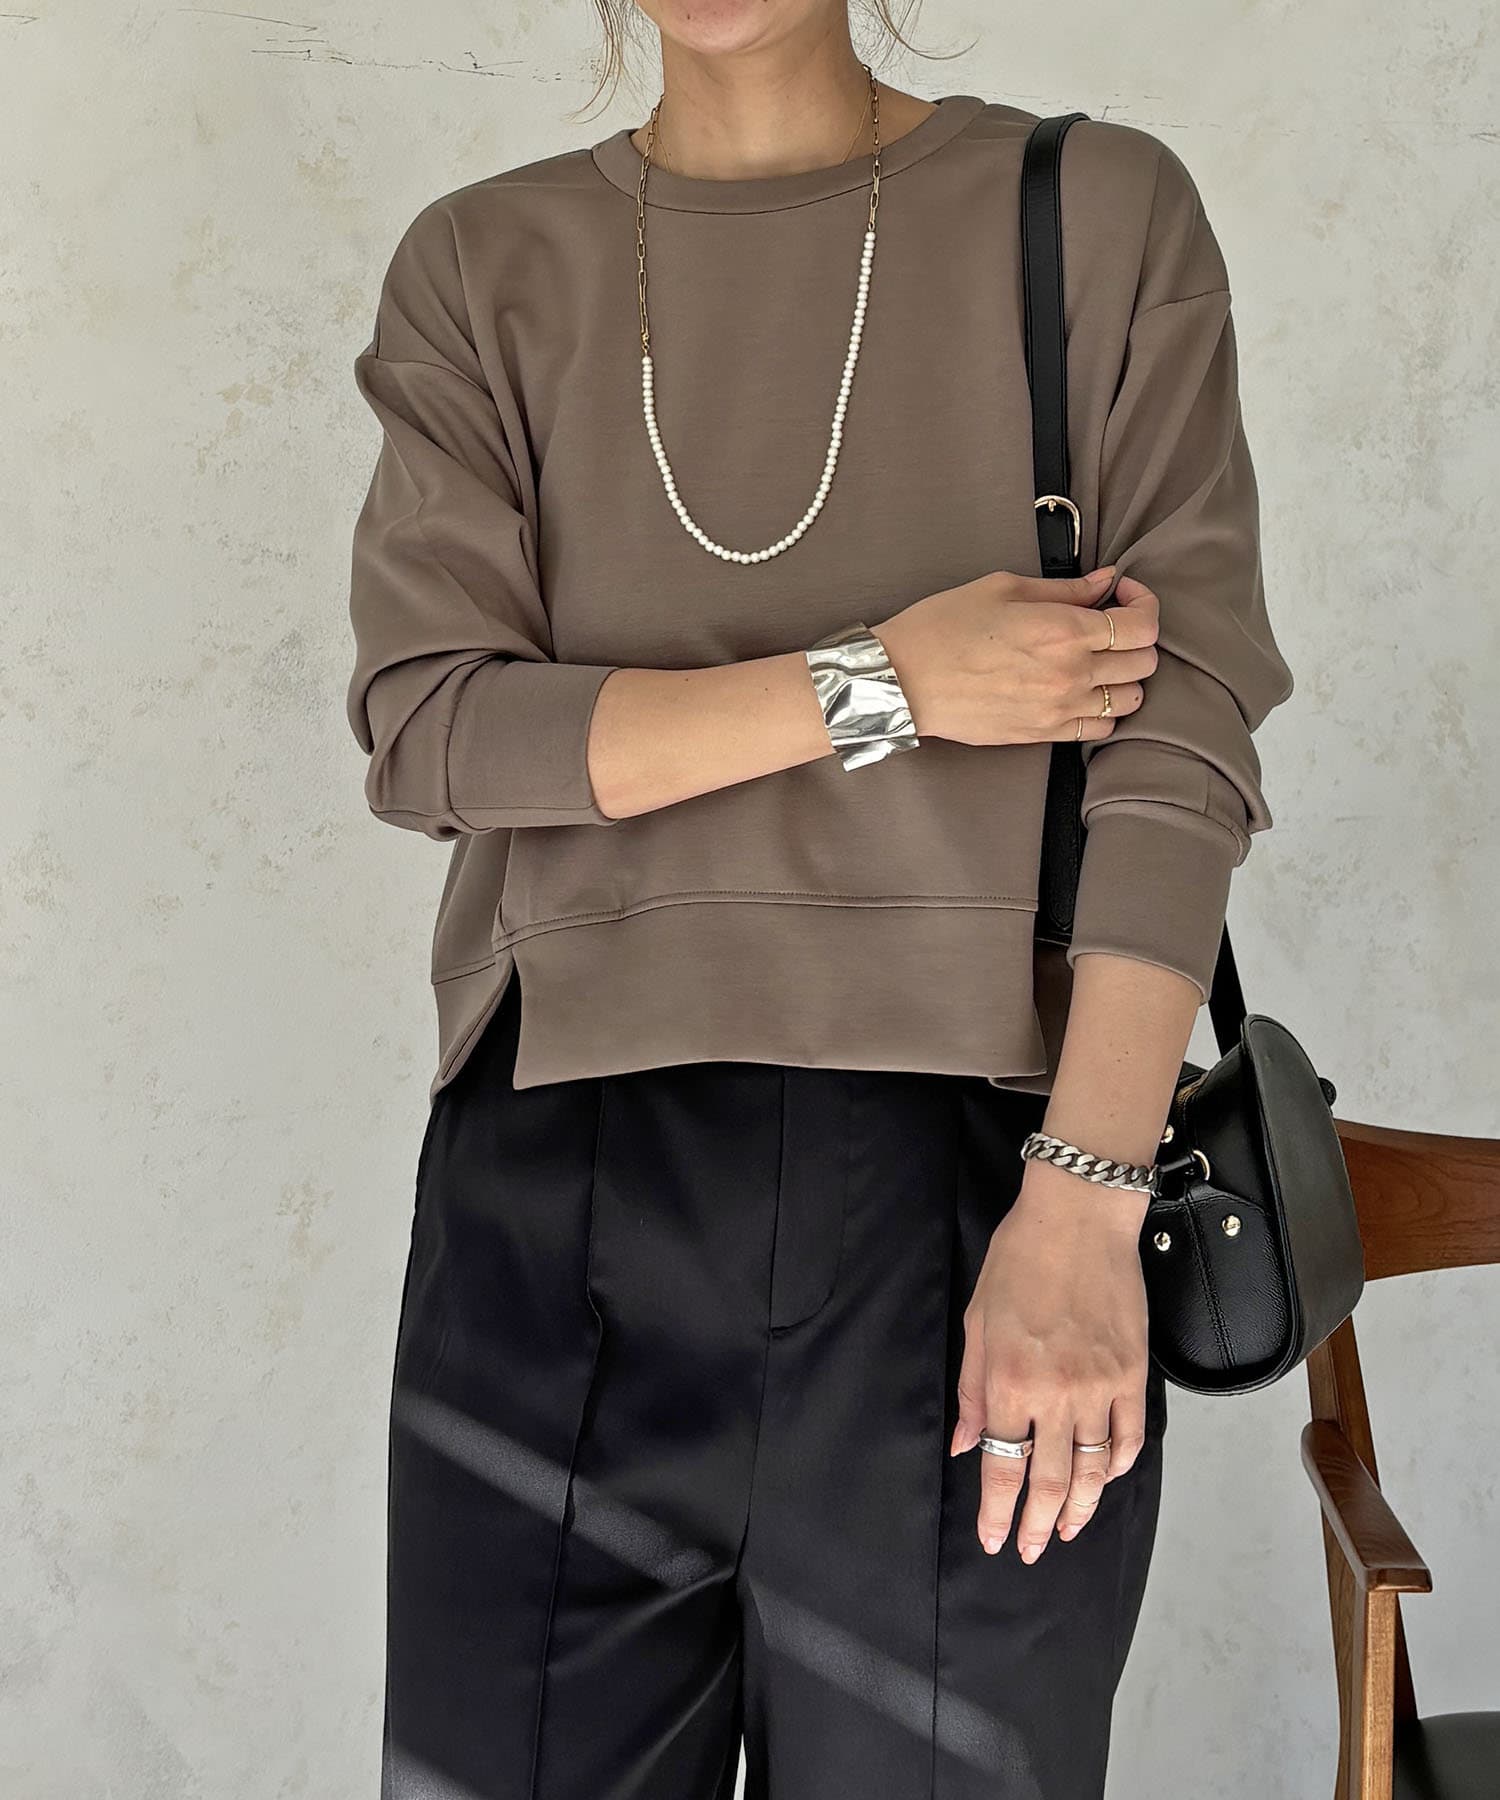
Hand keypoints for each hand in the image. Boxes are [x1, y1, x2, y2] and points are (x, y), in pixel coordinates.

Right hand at [871, 569, 1158, 746]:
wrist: (903, 681)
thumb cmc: (943, 627)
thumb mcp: (1002, 588)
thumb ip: (1064, 588)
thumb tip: (1104, 582)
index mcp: (1063, 630)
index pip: (1142, 625)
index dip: (1144, 604)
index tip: (1124, 595)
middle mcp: (1070, 673)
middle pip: (1144, 663)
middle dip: (1137, 639)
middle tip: (1111, 625)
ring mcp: (1058, 709)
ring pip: (1131, 700)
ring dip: (1125, 678)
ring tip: (1099, 662)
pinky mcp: (1042, 734)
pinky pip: (1099, 730)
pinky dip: (1104, 711)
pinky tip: (1082, 693)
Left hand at [951, 1159, 1151, 1561]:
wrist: (1078, 1218)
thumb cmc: (1019, 1260)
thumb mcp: (977, 1321)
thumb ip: (972, 1389)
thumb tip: (967, 1444)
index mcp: (1009, 1382)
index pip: (1004, 1468)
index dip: (998, 1513)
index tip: (994, 1540)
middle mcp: (1056, 1394)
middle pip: (1052, 1481)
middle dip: (1037, 1524)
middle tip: (1029, 1549)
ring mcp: (1100, 1387)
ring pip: (1095, 1469)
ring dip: (1081, 1508)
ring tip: (1067, 1529)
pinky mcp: (1132, 1374)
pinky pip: (1130, 1436)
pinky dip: (1120, 1466)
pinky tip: (1107, 1478)